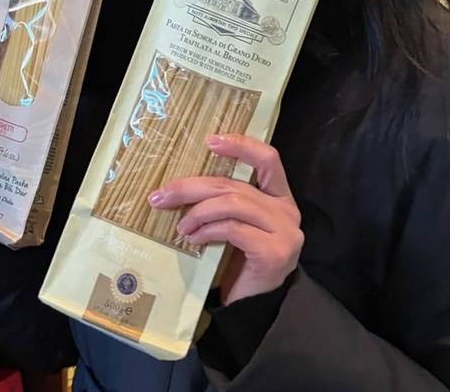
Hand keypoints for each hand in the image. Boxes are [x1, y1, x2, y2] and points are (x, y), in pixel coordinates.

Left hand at [149, 134, 302, 305]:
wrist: (255, 308)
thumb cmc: (240, 263)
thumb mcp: (236, 224)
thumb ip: (225, 202)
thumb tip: (180, 184)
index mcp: (280, 197)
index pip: (268, 158)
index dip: (241, 145)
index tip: (210, 141)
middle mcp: (287, 210)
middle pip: (235, 184)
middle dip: (193, 186)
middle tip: (162, 194)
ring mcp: (284, 231)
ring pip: (232, 202)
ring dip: (198, 211)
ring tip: (180, 226)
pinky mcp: (273, 252)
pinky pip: (232, 228)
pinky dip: (208, 230)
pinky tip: (194, 239)